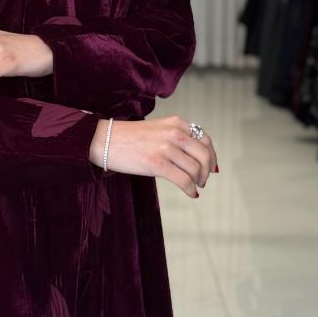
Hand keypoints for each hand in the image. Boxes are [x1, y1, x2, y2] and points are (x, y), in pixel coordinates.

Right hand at [89, 115, 217, 197]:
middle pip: (204, 155)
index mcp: (176, 123)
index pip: (205, 139)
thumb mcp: (158, 128)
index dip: (212, 156)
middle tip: (203, 180)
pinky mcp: (156, 163)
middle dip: (207, 171)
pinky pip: (183, 180)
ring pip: (195, 169)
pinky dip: (190, 189)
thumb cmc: (130, 137)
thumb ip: (176, 136)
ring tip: (195, 187)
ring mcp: (165, 147)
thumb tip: (197, 156)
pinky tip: (190, 193)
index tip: (211, 167)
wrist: (105, 140)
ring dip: (198, 181)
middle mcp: (174, 133)